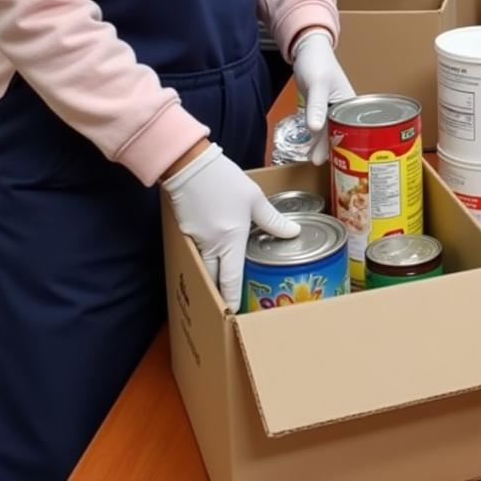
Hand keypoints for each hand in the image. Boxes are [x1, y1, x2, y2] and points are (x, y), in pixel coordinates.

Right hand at [163, 143, 300, 309]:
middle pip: (215, 280)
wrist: (191, 166)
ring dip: (215, 278)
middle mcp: (211, 247)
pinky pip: (199, 253)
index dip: (234, 299)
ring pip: (205, 268)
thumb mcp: (255, 199)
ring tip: (228, 283)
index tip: (238, 314)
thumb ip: (273, 220)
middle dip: (223, 294)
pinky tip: (218, 256)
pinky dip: (208, 259)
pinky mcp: (187, 231)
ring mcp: (196, 240)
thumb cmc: (225, 181)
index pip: (231, 281)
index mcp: (230, 241)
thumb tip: (293, 232)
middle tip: (235, 302)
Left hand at [292, 31, 355, 164]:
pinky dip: (317, 138)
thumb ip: (317, 106)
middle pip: (343, 134)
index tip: (340, 162)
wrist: (307, 50)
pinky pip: (323, 128)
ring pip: (332, 132)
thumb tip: (316, 129)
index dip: (347, 147)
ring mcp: (335, 110)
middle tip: (323, 165)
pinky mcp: (323, 110)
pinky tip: (311, 148)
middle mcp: (347, 109)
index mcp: (353, 104)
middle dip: (336, 151)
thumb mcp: (318, 84)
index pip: (352, 130)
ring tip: (315, 161)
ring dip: (325, 146)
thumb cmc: (317, 62)